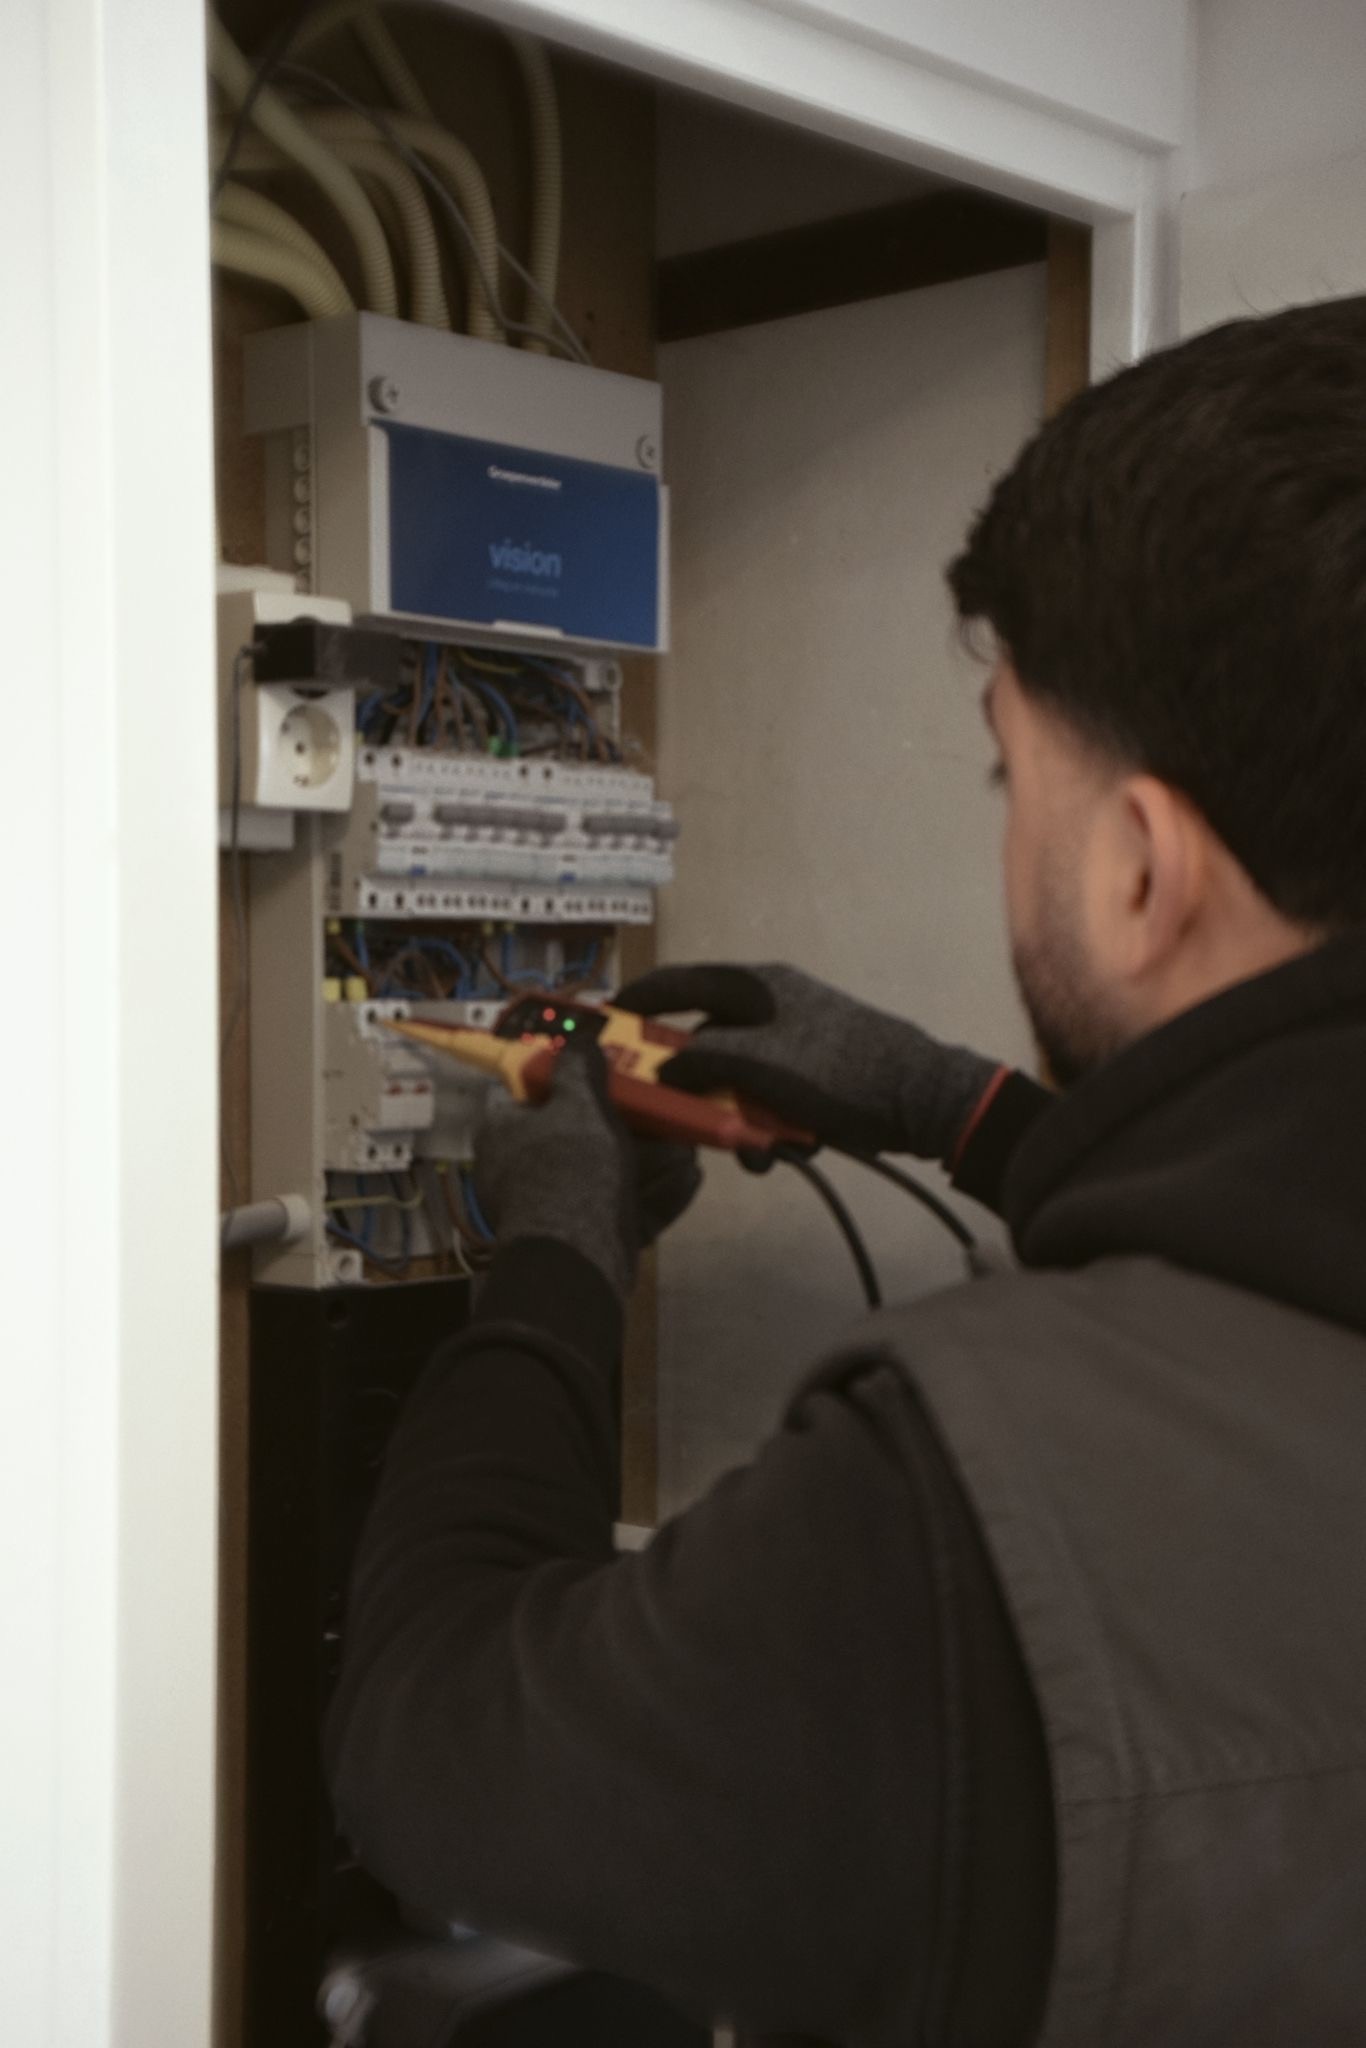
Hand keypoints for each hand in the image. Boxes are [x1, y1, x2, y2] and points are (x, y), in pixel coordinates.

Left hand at [474, 1037, 701, 1301]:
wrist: (577, 1258)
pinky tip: (690, 1177)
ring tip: (687, 1146)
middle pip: (575, 1135)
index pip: (519, 1092)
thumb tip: (578, 1040)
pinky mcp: (583, 1241)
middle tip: (659, 1110)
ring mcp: (552, 1210)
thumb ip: (579, 1067)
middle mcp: (520, 1171)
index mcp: (503, 1132)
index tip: (594, 1071)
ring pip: (605, 1176)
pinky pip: (621, 1209)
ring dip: (650, 1161)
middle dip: (626, 1125)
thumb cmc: (569, 1168)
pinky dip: (654, 1194)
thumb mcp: (578, 1104)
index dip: (556, 1077)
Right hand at [614, 962, 1002, 1163]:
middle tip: (675, 1116)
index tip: (603, 1023)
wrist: (923, 1097)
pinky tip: (779, 1153)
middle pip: (705, 1040)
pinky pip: (769, 1098)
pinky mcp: (813, 1076)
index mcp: (756, 986)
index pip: (680, 983)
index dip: (639, 1001)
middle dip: (693, 1086)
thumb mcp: (762, 1064)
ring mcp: (794, 1041)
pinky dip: (767, 1125)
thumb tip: (663, 1072)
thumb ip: (702, 1064)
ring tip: (750, 1152)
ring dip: (735, 1118)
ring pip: (737, 1079)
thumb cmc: (838, 1068)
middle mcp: (770, 1006)